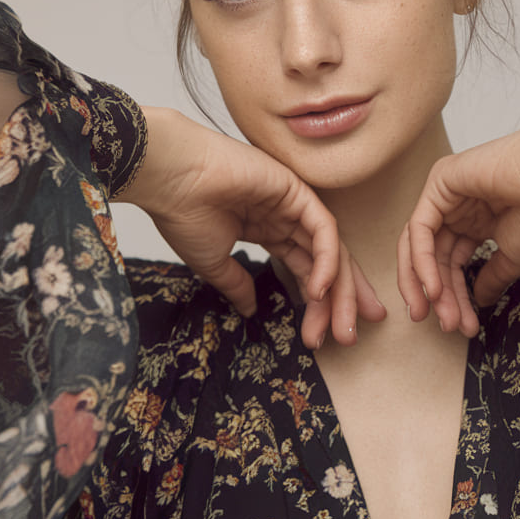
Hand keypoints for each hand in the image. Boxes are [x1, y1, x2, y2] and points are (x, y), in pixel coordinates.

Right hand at [118, 108, 384, 346]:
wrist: (170, 180)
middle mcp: (286, 216)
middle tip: (349, 338)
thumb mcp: (214, 261)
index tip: (324, 339)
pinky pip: (323, 229)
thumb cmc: (183, 213)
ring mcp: (294, 202)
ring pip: (331, 250)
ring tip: (340, 328)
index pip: (305, 269)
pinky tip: (318, 291)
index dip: (318, 304)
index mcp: (268, 230)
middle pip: (326, 262)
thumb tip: (250, 310)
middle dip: (342, 301)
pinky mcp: (297, 189)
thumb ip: (237, 284)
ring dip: (339, 290)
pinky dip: (326, 261)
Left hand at [400, 106, 519, 335]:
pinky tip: (435, 289)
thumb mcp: (514, 258)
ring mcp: (446, 193)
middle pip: (434, 256)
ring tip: (440, 315)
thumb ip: (490, 277)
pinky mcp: (439, 182)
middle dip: (439, 295)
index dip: (455, 296)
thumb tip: (479, 300)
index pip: (453, 262)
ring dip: (427, 284)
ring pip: (420, 244)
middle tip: (446, 325)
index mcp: (477, 221)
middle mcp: (458, 207)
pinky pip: (420, 228)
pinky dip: (422, 261)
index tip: (462, 326)